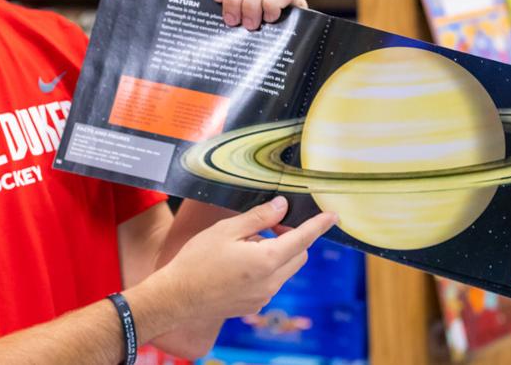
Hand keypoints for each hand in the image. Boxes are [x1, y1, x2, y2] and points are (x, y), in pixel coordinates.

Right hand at [154, 196, 336, 320]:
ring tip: (244, 245)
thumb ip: (258, 218)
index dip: (318, 225)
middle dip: (292, 237)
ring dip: (277, 253)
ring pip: (285, 269)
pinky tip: (237, 264)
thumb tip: (282, 207)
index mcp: (267, 260)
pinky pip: (271, 283)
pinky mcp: (254, 305)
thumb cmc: (197, 260)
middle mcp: (271, 282)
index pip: (303, 239)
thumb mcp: (226, 231)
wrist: (178, 297)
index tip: (332, 216)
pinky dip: (265, 269)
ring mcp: (264, 296)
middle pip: (298, 255)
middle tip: (267, 225)